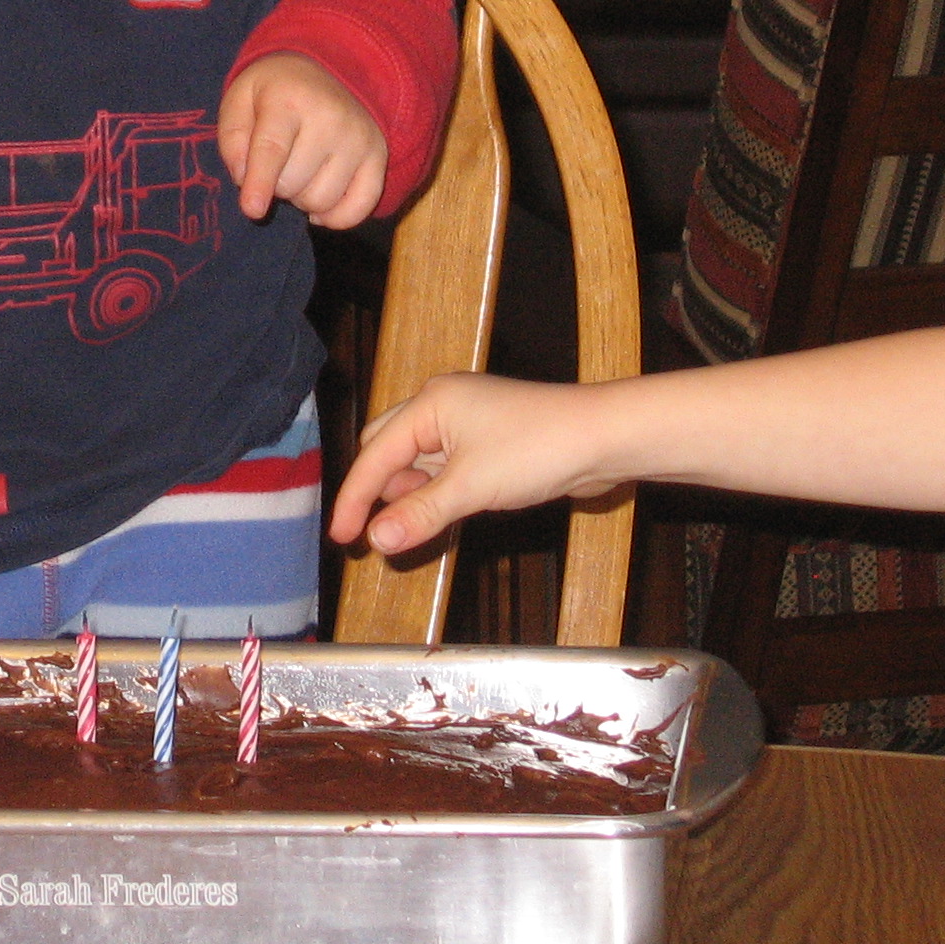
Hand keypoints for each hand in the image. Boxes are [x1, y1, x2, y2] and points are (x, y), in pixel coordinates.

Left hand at [217, 52, 387, 226]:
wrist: (325, 69)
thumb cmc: (274, 93)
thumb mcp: (239, 102)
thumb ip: (233, 140)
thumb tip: (245, 179)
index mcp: (289, 98)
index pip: (273, 149)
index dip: (260, 183)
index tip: (252, 210)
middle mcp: (331, 118)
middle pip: (293, 183)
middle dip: (276, 184)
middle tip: (278, 163)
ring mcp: (359, 138)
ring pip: (322, 201)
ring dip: (302, 199)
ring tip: (299, 172)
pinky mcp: (378, 156)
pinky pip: (358, 208)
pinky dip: (336, 217)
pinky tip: (320, 205)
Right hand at [329, 373, 622, 554]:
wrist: (604, 438)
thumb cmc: (537, 449)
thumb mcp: (471, 487)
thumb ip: (420, 513)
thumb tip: (375, 540)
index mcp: (430, 404)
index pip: (375, 454)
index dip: (355, 498)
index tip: (340, 537)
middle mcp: (443, 406)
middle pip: (388, 450)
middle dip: (377, 491)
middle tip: (370, 535)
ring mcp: (468, 423)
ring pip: (418, 462)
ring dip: (410, 496)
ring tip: (406, 531)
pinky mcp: (490, 443)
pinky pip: (446, 469)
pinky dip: (436, 494)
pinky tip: (438, 517)